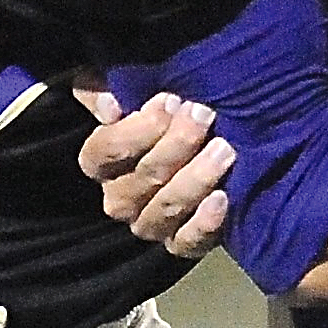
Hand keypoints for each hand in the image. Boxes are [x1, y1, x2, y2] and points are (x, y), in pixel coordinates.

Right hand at [76, 85, 233, 255]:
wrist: (215, 140)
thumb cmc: (172, 110)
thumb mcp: (138, 87)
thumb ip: (108, 85)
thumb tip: (109, 103)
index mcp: (104, 164)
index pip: (102, 153)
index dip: (134, 130)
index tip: (169, 101)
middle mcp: (122, 198)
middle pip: (141, 178)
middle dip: (175, 145)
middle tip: (204, 116)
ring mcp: (151, 224)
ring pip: (165, 208)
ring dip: (195, 178)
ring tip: (224, 149)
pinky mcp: (182, 243)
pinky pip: (187, 241)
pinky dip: (204, 222)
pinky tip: (223, 198)